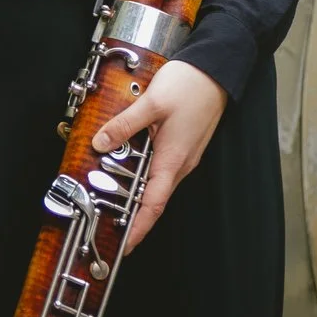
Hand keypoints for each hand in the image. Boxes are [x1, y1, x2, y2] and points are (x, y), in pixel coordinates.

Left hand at [92, 59, 226, 252]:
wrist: (217, 69)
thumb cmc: (190, 85)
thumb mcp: (151, 103)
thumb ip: (124, 125)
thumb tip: (99, 144)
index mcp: (173, 160)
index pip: (153, 205)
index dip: (138, 229)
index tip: (123, 246)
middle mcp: (181, 164)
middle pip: (155, 200)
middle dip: (133, 217)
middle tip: (109, 225)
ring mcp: (184, 156)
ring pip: (158, 184)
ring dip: (138, 195)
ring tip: (113, 199)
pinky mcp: (183, 146)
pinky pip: (162, 169)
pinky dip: (145, 176)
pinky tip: (130, 167)